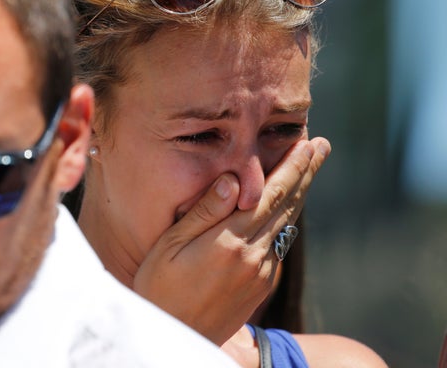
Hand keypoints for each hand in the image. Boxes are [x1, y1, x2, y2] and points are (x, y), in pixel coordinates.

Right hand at [133, 137, 330, 344]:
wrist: (176, 339)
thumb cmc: (161, 289)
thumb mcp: (170, 246)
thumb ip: (203, 213)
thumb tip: (234, 181)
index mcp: (231, 241)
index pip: (271, 195)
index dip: (292, 167)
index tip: (309, 143)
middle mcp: (254, 257)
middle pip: (288, 206)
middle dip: (306, 173)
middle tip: (323, 146)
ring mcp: (261, 274)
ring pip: (287, 225)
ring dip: (300, 194)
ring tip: (310, 169)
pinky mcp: (261, 287)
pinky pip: (280, 244)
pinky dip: (287, 219)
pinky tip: (286, 209)